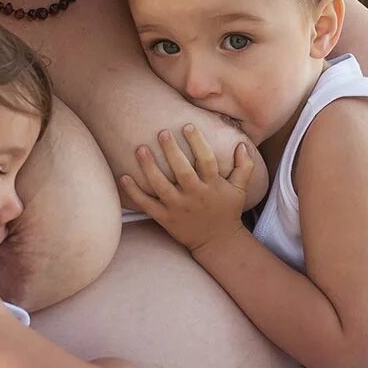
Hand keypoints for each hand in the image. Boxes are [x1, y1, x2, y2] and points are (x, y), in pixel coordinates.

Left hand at [119, 125, 257, 253]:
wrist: (217, 242)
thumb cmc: (228, 211)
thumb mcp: (240, 190)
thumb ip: (244, 167)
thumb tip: (243, 143)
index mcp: (213, 186)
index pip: (206, 160)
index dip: (197, 143)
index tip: (187, 126)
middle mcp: (195, 196)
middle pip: (182, 171)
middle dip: (171, 151)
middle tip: (162, 132)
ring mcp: (179, 208)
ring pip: (161, 186)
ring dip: (149, 168)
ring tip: (140, 149)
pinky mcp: (166, 218)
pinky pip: (147, 205)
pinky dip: (134, 193)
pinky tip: (123, 177)